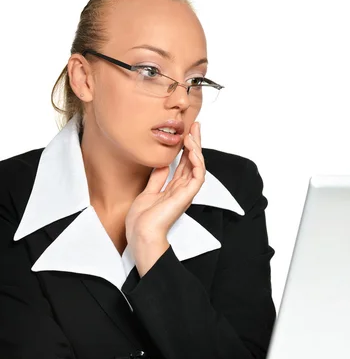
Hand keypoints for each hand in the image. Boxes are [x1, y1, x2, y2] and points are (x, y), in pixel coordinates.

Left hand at [125, 121, 204, 246]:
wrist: (141, 233)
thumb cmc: (142, 220)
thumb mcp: (148, 192)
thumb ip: (157, 179)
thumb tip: (163, 164)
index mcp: (174, 189)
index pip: (185, 164)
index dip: (187, 148)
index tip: (186, 133)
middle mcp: (183, 189)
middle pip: (193, 161)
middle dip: (195, 142)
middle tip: (195, 125)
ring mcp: (186, 192)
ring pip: (198, 166)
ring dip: (197, 148)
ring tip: (192, 133)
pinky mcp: (187, 195)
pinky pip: (198, 175)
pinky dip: (197, 161)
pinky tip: (192, 149)